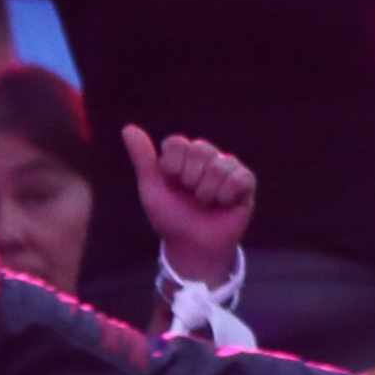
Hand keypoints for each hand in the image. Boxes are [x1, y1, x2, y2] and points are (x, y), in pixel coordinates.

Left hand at [127, 127, 254, 292]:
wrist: (192, 246)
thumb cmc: (171, 218)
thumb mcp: (152, 190)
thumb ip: (143, 159)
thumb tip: (128, 128)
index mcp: (183, 157)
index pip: (177, 143)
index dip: (172, 165)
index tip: (171, 182)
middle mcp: (207, 158)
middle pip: (200, 149)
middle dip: (191, 179)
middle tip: (191, 196)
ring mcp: (228, 168)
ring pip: (220, 164)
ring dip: (208, 192)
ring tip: (207, 203)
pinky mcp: (246, 182)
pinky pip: (239, 177)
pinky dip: (227, 194)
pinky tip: (224, 203)